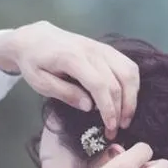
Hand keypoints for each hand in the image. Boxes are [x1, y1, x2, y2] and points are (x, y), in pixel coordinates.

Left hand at [0, 21, 139, 137]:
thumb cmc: (35, 63)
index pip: (99, 84)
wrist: (36, 38)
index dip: (108, 108)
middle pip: (118, 81)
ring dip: (132, 98)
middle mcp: (92, 50)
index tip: (110, 127)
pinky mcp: (108, 50)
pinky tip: (127, 101)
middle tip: (117, 130)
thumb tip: (89, 107)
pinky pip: (129, 66)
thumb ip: (65, 93)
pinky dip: (133, 85)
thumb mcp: (40, 83)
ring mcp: (102, 48)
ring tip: (125, 118)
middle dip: (122, 109)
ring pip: (129, 72)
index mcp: (72, 58)